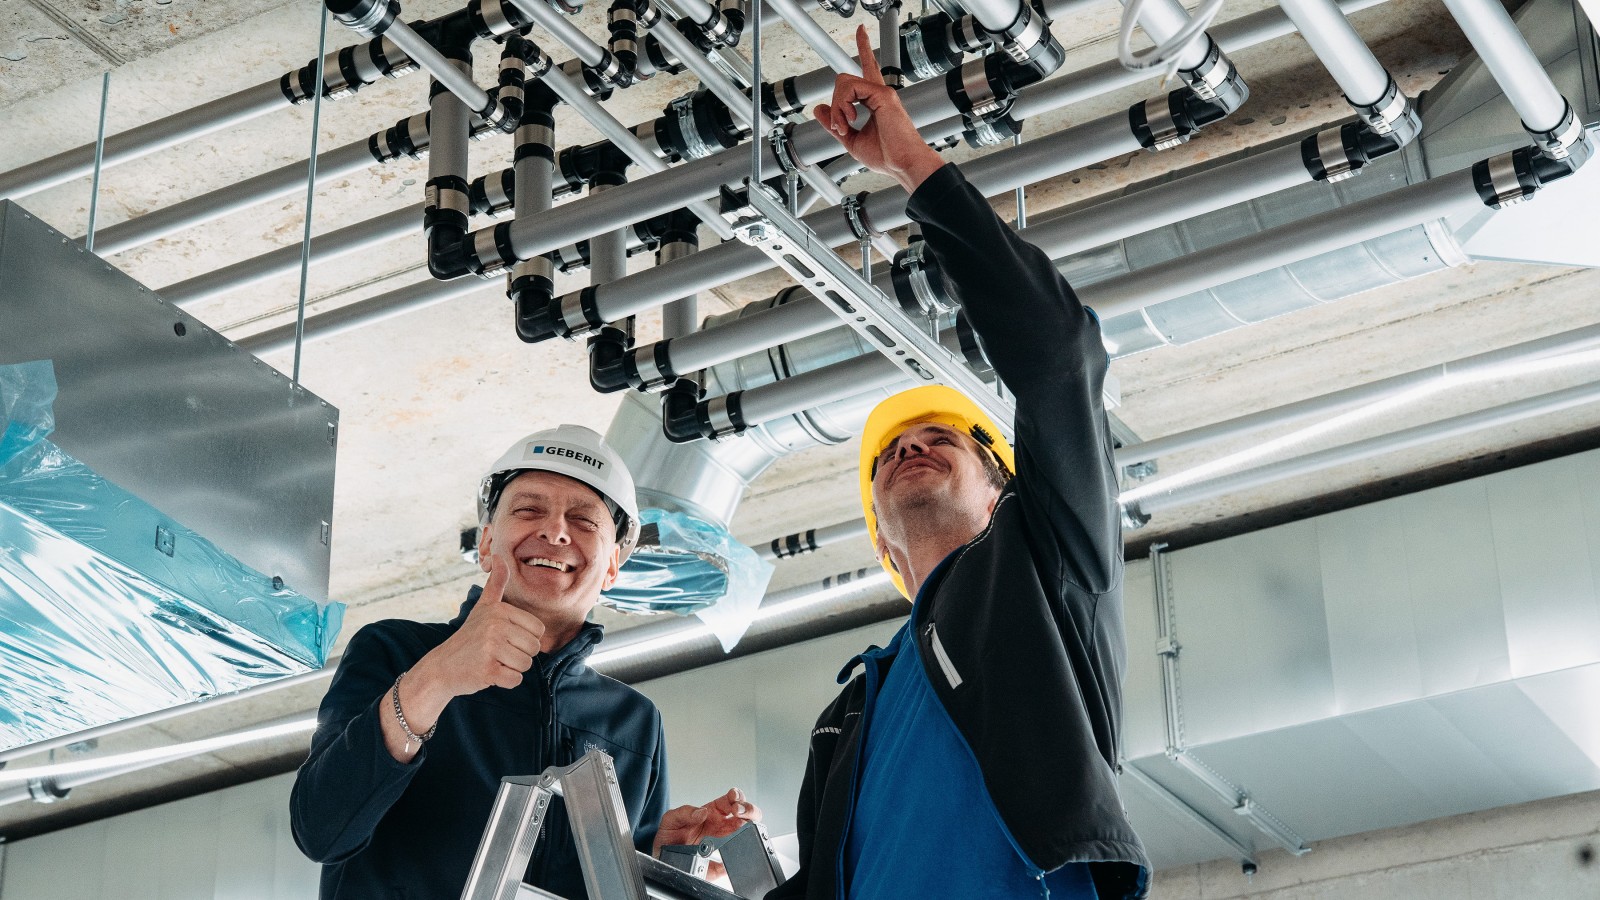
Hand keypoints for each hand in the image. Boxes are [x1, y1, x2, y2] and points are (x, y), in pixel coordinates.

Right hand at [413, 558, 546, 699]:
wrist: (442, 666)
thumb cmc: (469, 637)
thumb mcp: (483, 607)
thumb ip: (495, 583)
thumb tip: (498, 555)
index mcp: (499, 610)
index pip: (538, 630)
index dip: (525, 638)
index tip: (503, 638)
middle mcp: (495, 626)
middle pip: (534, 648)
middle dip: (519, 654)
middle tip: (497, 652)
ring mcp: (490, 648)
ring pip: (526, 665)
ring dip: (512, 668)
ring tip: (492, 661)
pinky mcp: (487, 670)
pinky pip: (515, 680)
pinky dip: (505, 681)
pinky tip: (489, 673)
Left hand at [654, 788, 762, 880]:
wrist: (663, 861)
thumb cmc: (669, 839)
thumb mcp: (670, 820)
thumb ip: (684, 812)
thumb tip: (701, 812)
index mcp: (712, 813)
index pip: (731, 800)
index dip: (736, 796)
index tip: (734, 798)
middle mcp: (722, 827)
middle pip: (747, 814)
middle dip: (749, 809)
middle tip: (739, 811)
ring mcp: (724, 844)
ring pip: (748, 833)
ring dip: (750, 827)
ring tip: (741, 826)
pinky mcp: (722, 862)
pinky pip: (737, 858)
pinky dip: (742, 853)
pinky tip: (736, 849)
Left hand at [812, 25, 945, 192]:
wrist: (902, 164)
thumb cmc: (886, 156)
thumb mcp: (851, 140)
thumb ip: (835, 124)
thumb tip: (820, 109)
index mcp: (876, 102)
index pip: (867, 68)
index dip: (864, 48)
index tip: (861, 31)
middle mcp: (879, 93)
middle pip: (847, 78)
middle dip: (836, 103)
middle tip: (840, 127)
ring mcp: (882, 92)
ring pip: (844, 82)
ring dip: (837, 106)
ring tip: (845, 125)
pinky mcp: (883, 94)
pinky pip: (850, 88)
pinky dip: (843, 105)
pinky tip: (850, 119)